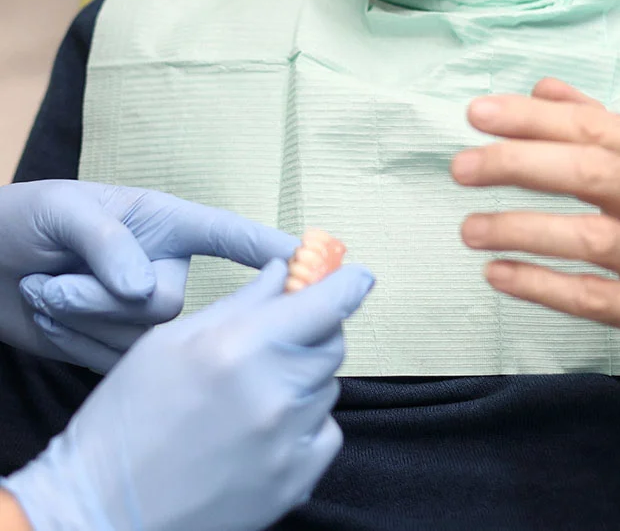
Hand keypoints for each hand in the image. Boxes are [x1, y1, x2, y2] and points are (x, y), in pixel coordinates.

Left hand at [0, 181, 297, 371]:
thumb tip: (146, 291)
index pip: (229, 235)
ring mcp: (139, 314)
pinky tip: (48, 317)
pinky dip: (70, 341)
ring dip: (78, 318)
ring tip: (45, 290)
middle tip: (53, 281)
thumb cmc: (25, 217)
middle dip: (102, 298)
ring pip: (136, 338)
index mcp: (164, 223)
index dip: (273, 247)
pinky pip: (111, 359)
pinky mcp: (113, 349)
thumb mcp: (63, 211)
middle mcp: (162, 267)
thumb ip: (109, 243)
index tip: (316, 260)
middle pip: (169, 305)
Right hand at [4, 259, 373, 530]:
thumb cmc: (128, 418)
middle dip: (313, 332)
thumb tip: (283, 271)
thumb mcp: (172, 341)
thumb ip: (240, 302)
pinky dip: (305, 424)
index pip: (328, 303)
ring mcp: (288, 442)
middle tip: (276, 341)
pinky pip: (326, 432)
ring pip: (327, 387)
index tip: (358, 277)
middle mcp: (274, 392)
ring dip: (304, 378)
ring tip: (252, 394)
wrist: (104, 508)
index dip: (349, 284)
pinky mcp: (295, 481)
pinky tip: (262, 430)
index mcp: (240, 347)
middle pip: (332, 343)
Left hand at [452, 79, 619, 400]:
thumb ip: (598, 130)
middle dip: (521, 163)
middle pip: (596, 172)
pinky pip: (595, 297)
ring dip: (522, 228)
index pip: (598, 127)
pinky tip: (498, 273)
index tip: (478, 115)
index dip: (536, 119)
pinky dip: (540, 284)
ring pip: (594, 236)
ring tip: (468, 229)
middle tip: (462, 167)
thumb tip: (543, 87)